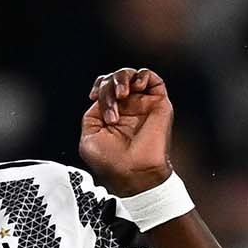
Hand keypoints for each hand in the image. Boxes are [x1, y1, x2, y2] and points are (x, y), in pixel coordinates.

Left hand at [79, 68, 173, 194]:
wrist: (134, 172)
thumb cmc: (111, 161)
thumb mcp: (89, 137)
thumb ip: (92, 115)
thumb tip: (99, 99)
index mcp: (111, 114)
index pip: (104, 87)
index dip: (98, 86)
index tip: (93, 97)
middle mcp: (127, 108)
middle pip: (115, 79)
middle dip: (108, 88)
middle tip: (111, 112)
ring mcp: (142, 104)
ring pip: (132, 75)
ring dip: (122, 79)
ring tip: (122, 94)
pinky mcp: (158, 103)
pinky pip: (152, 78)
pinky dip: (142, 76)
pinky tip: (136, 87)